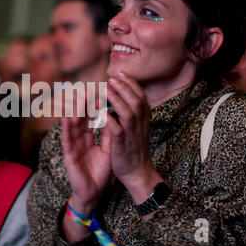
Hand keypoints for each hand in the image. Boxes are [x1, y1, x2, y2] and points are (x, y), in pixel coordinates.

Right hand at [61, 97, 111, 215]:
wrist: (93, 193)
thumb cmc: (99, 173)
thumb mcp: (108, 150)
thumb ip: (108, 135)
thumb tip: (113, 117)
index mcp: (88, 139)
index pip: (90, 119)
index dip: (93, 107)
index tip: (98, 93)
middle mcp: (78, 140)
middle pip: (80, 119)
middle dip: (82, 104)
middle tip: (85, 88)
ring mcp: (72, 147)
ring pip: (72, 126)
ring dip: (74, 111)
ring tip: (77, 98)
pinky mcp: (68, 156)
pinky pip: (67, 140)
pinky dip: (66, 129)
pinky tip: (67, 117)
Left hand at [106, 72, 162, 203]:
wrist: (137, 172)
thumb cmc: (134, 149)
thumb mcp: (138, 129)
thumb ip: (134, 114)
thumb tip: (128, 97)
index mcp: (143, 120)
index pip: (140, 97)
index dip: (131, 84)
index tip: (122, 73)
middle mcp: (140, 125)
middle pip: (136, 101)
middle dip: (125, 87)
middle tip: (113, 77)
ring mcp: (132, 135)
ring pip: (128, 112)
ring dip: (117, 99)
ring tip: (106, 89)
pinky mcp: (122, 145)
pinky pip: (117, 130)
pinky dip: (110, 120)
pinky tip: (102, 112)